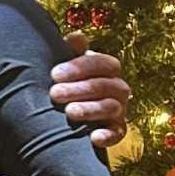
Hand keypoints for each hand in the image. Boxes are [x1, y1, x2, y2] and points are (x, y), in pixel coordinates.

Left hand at [53, 31, 130, 148]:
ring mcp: (119, 110)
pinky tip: (93, 137)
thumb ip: (72, 50)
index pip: (101, 63)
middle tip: (54, 93)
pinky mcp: (117, 130)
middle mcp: (118, 88)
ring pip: (111, 107)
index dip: (79, 67)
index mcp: (108, 69)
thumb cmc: (69, 81)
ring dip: (90, 109)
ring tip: (69, 112)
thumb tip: (76, 38)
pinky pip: (118, 133)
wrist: (71, 112)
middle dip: (79, 89)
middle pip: (105, 86)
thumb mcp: (69, 64)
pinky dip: (108, 136)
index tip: (54, 74)